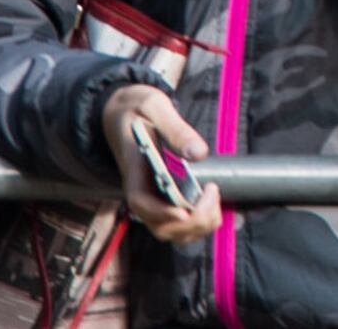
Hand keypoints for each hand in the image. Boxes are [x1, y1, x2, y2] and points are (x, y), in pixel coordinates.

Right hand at [105, 83, 221, 246]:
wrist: (124, 110)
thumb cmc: (137, 107)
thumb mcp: (154, 106)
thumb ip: (176, 128)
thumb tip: (199, 153)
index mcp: (134, 172)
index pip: (140, 204)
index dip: (161, 213)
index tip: (184, 211)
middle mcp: (142, 192)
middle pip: (161, 227)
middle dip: (191, 221)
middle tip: (213, 190)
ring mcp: (154, 198)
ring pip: (173, 231)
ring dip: (198, 225)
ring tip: (214, 194)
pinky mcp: (165, 198)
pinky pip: (181, 223)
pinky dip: (200, 220)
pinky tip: (212, 197)